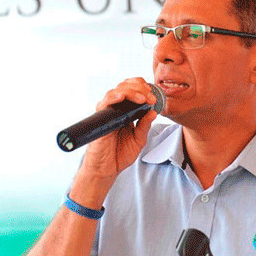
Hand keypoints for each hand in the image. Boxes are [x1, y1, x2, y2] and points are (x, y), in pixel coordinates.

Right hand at [70, 78, 157, 205]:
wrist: (107, 169)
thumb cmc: (120, 154)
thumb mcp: (139, 139)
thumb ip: (145, 126)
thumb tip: (154, 112)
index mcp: (126, 112)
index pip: (134, 90)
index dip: (144, 89)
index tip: (155, 97)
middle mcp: (116, 109)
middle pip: (126, 86)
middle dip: (141, 88)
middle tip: (151, 97)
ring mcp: (108, 112)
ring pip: (117, 90)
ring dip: (131, 91)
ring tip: (143, 98)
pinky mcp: (100, 118)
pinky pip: (105, 102)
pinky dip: (114, 96)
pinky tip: (122, 96)